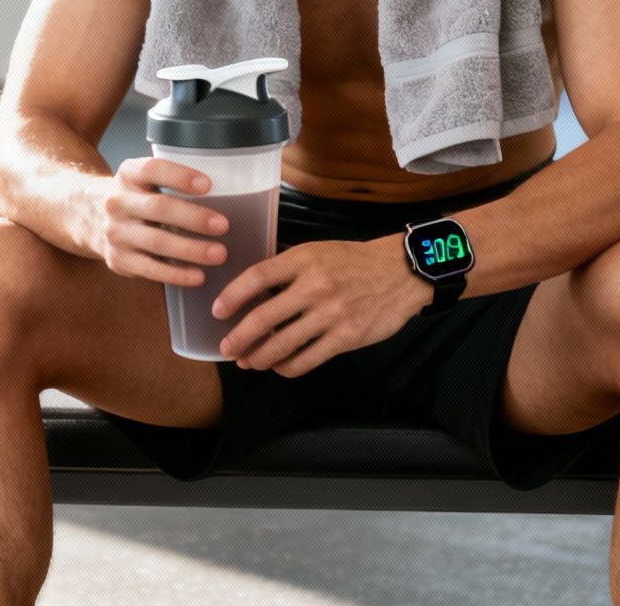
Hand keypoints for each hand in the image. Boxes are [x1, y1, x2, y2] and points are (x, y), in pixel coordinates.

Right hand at [90, 156, 229, 286]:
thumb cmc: (136, 198)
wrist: (91, 218)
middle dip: (193, 218)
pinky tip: (198, 276)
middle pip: (158, 208)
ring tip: (219, 254)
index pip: (153, 170)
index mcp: (129, 174)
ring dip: (190, 249)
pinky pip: (150, 268)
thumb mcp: (144, 180)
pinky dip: (176, 274)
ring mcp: (116, 232)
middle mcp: (118, 202)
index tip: (208, 185)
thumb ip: (172, 182)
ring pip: (156, 241)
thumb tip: (229, 192)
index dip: (180, 176)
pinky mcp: (118, 259)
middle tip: (223, 225)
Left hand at [213, 236, 433, 376]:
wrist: (401, 273)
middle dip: (239, 337)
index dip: (232, 296)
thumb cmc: (354, 261)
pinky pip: (307, 359)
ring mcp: (331, 314)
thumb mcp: (318, 251)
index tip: (217, 311)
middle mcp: (315, 286)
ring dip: (259, 357)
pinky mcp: (346, 338)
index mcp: (304, 259)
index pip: (257, 277)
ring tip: (249, 361)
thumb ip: (288, 268)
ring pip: (282, 344)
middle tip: (227, 347)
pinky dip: (287, 367)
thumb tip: (253, 289)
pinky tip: (280, 366)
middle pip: (263, 317)